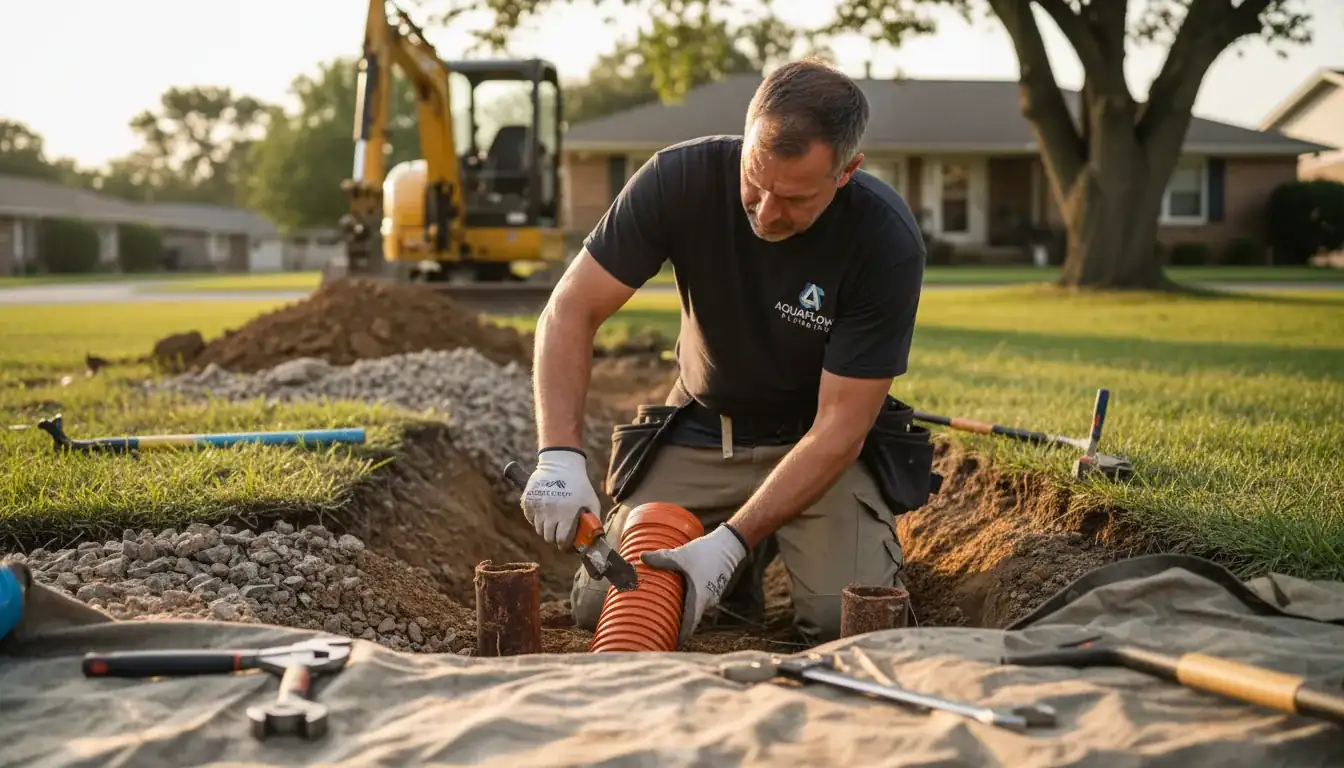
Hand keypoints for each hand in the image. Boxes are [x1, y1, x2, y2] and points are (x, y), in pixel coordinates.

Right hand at [520, 448, 601, 548]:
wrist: (561, 464)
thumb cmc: (579, 484)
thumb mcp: (591, 501)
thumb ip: (594, 520)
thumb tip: (595, 537)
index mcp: (567, 513)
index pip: (561, 539)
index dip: (564, 545)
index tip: (565, 545)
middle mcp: (550, 511)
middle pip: (548, 537)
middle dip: (554, 538)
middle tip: (558, 534)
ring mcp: (538, 506)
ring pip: (538, 528)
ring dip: (545, 529)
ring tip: (552, 522)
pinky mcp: (528, 500)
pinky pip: (530, 518)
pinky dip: (535, 519)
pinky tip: (544, 513)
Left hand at [641, 525, 747, 645]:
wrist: (729, 544)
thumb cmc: (707, 552)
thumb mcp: (681, 555)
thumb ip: (662, 558)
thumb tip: (641, 557)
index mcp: (699, 598)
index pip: (689, 625)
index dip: (679, 636)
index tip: (668, 642)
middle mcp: (707, 601)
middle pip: (691, 619)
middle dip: (677, 625)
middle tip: (660, 628)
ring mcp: (712, 596)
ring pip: (695, 609)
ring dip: (683, 613)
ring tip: (667, 613)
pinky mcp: (714, 588)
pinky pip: (700, 600)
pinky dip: (689, 603)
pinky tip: (679, 597)